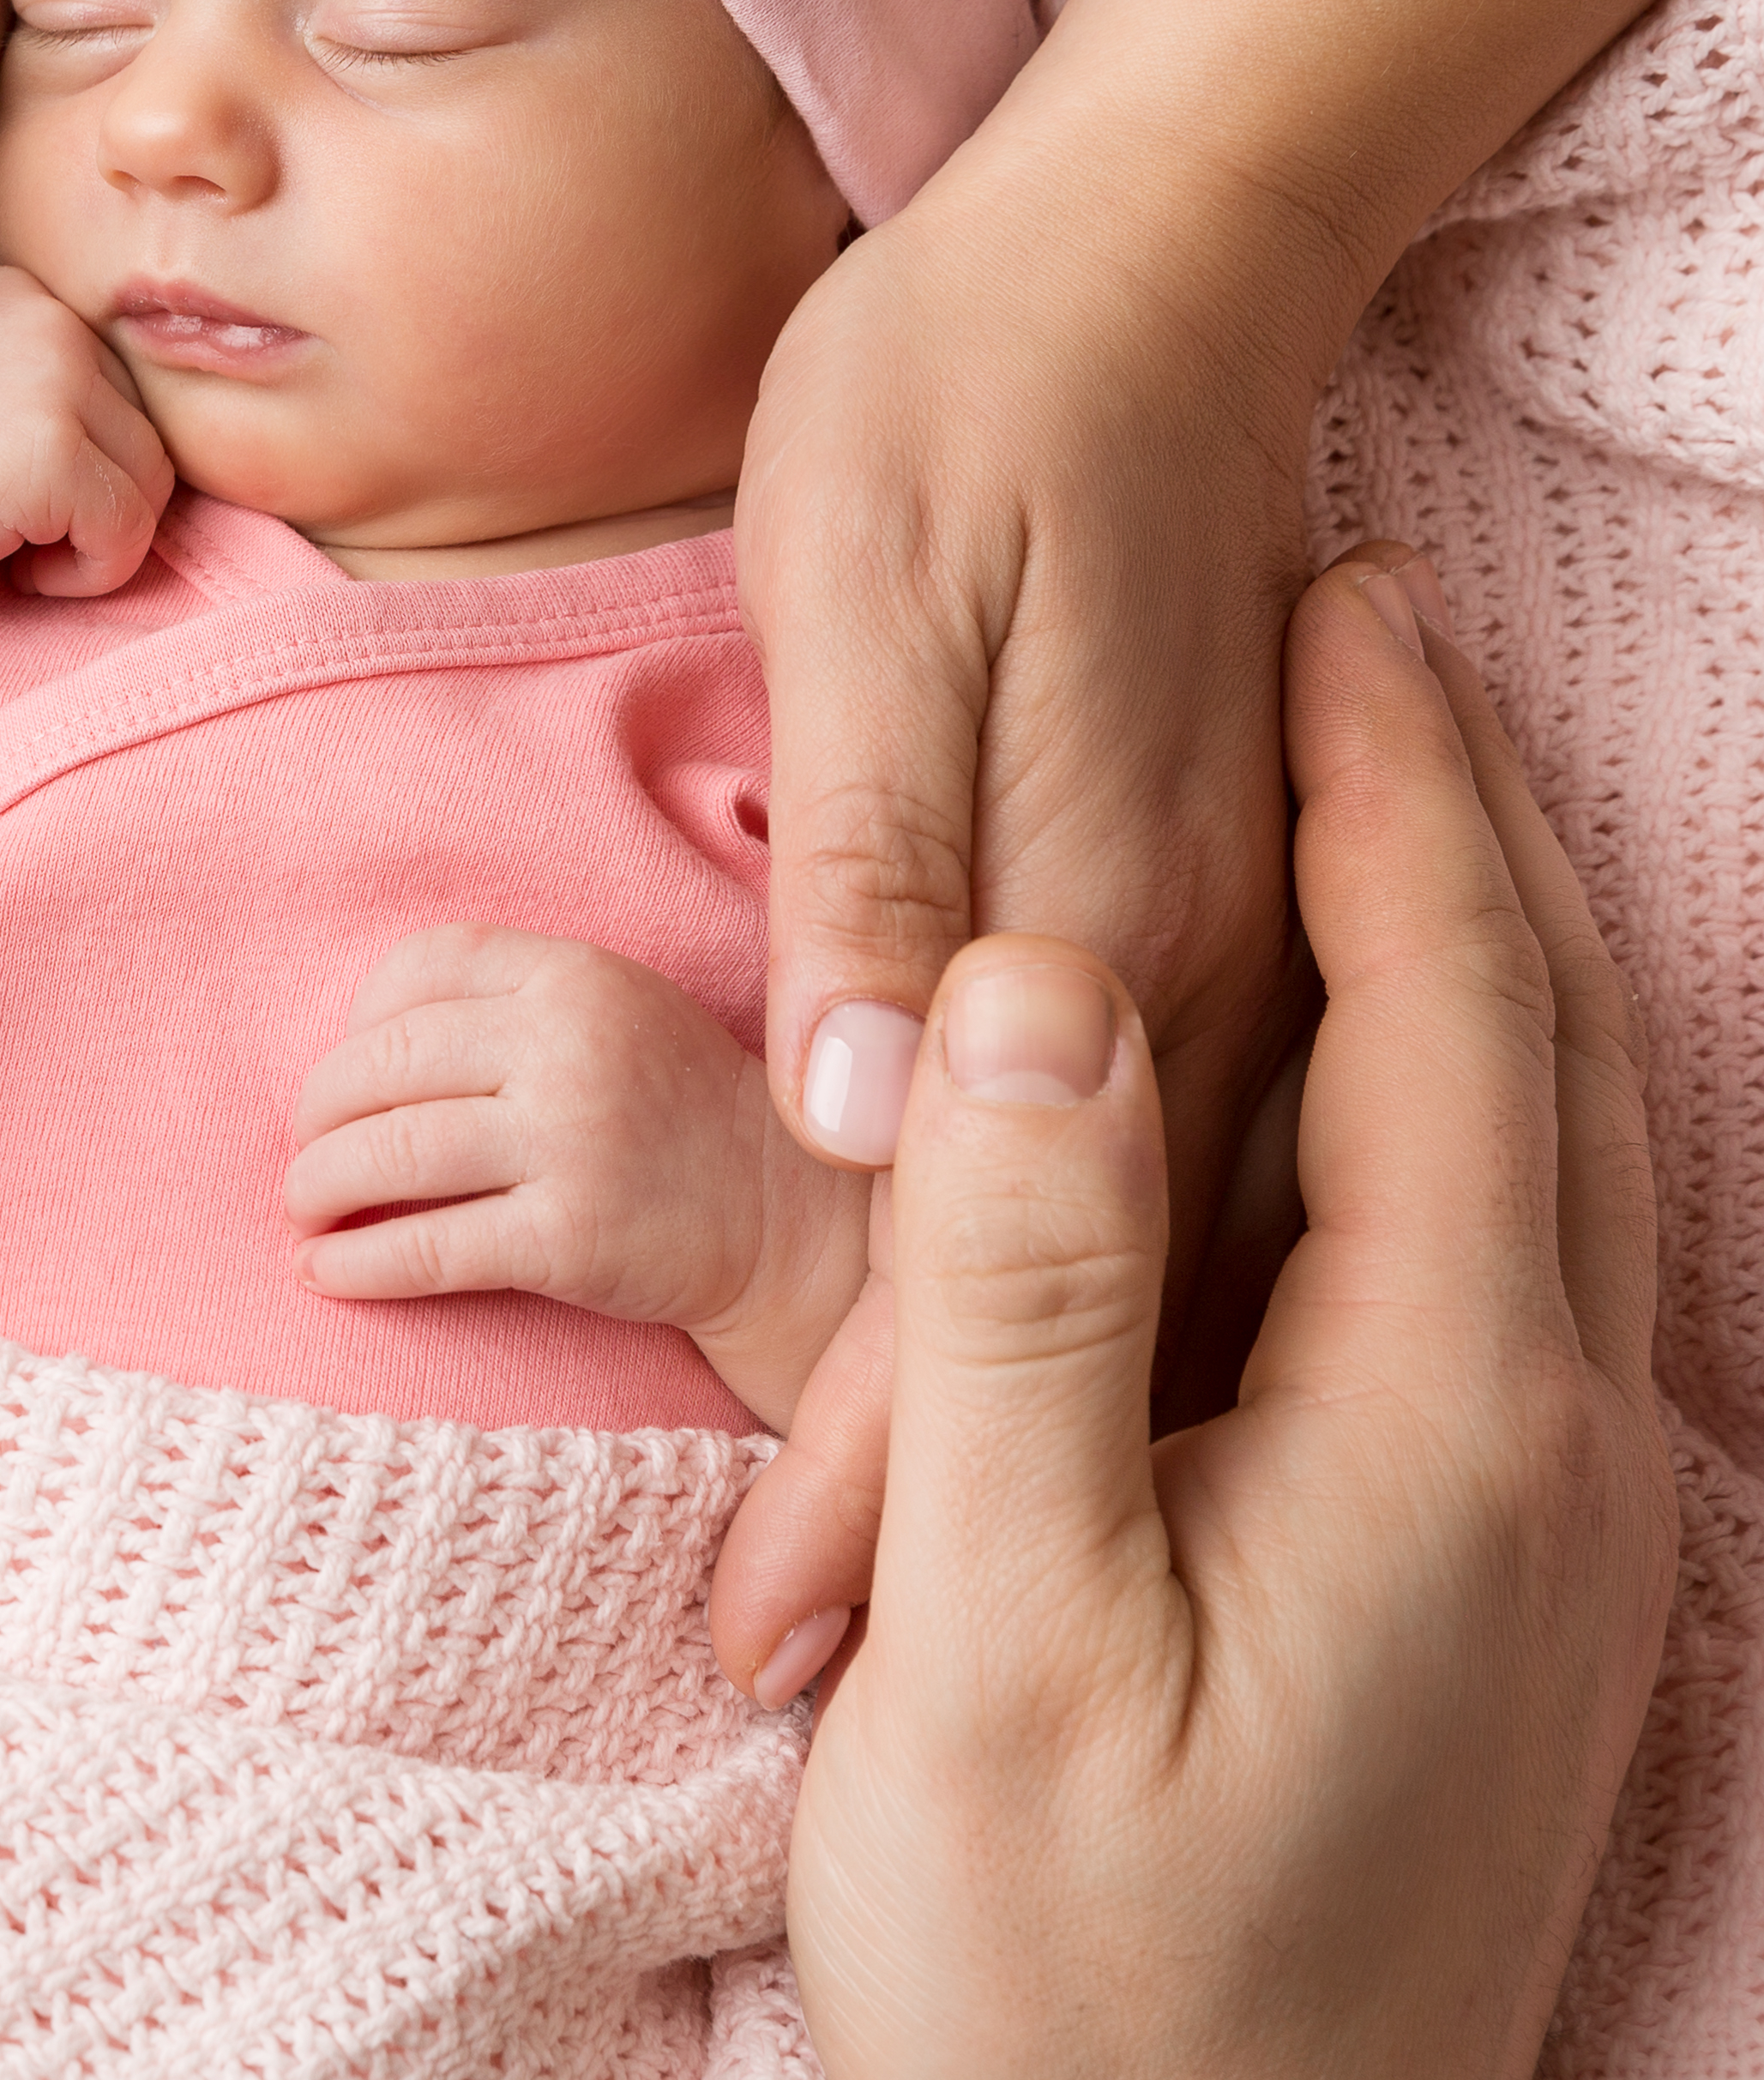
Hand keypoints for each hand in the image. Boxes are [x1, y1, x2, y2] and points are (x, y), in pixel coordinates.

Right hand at [0, 261, 174, 609]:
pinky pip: (130, 532)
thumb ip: (50, 384)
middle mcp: (43, 311)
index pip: (119, 391)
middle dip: (89, 499)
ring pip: (153, 482)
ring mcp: (52, 372)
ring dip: (92, 539)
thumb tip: (159, 428)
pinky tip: (9, 568)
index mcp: (20, 288)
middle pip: (149, 431)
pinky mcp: (54, 446)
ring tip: (5, 543)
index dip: (70, 462)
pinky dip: (86, 575)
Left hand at [284, 926, 867, 1427]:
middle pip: (381, 1064)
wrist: (788, 1222)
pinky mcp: (571, 1236)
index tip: (348, 1080)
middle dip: (317, 1117)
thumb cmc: (668, 1114)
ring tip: (303, 1212)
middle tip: (304, 1157)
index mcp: (573, 974)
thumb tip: (346, 1045)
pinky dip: (353, 1263)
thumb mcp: (606, 1014)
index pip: (416, 967)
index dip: (357, 1024)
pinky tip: (322, 1272)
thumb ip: (499, 1004)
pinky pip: (426, 1246)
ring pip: (388, 1153)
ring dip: (316, 1188)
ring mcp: (573, 1140)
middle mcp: (570, 1044)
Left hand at [712, 153, 1314, 1673]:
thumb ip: (880, 854)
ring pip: (1147, 1258)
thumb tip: (867, 1105)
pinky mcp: (1196, 890)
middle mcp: (1186, 957)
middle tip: (818, 1697)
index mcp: (1093, 912)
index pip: (980, 1262)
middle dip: (953, 1509)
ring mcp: (1212, 929)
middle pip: (1080, 1302)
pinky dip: (1107, 1297)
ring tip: (928, 1605)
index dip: (875, 1461)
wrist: (1134, 253)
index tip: (774, 1634)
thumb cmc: (956, 405)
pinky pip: (1178, 1158)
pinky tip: (1060, 1377)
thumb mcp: (869, 597)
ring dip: (1043, 1430)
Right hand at [785, 549, 1672, 2074]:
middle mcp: (1551, 1452)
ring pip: (1549, 1155)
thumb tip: (1027, 982)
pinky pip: (1510, 1260)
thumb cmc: (1059, 1956)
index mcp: (1443, 1424)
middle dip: (1457, 817)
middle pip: (1542, 1052)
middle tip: (1367, 624)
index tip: (1330, 602)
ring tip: (1386, 791)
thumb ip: (1018, 1292)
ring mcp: (1549, 1532)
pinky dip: (1458, 1096)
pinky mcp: (1501, 1593)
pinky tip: (1385, 1086)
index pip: (1442, 1017)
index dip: (1385, 793)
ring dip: (1474, 944)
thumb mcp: (995, 1621)